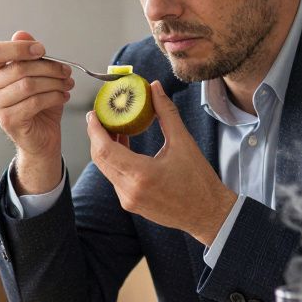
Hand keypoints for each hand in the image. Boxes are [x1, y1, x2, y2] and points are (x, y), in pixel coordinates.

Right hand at [0, 31, 73, 193]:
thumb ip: (29, 55)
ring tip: (67, 84)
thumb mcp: (36, 75)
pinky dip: (53, 97)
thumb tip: (22, 34)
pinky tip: (62, 96)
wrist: (41, 136)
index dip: (19, 48)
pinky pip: (34, 102)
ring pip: (28, 85)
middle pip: (19, 68)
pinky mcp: (8, 120)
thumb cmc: (38, 105)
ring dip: (54, 83)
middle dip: (49, 68)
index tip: (42, 50)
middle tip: (66, 71)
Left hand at [86, 81, 236, 244]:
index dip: (95, 130)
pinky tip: (124, 147)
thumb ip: (166, 113)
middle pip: (100, 159)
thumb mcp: (184, 142)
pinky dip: (115, 161)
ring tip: (114, 128)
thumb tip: (155, 88)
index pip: (105, 150)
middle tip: (100, 116)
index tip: (93, 114)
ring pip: (106, 169)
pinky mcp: (131, 204)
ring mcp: (128, 200)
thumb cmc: (198, 180)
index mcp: (141, 174)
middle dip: (97, 136)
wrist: (208, 213)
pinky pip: (115, 178)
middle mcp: (129, 190)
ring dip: (106, 149)